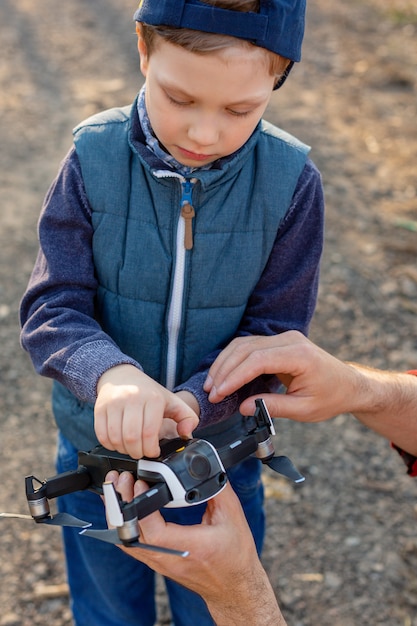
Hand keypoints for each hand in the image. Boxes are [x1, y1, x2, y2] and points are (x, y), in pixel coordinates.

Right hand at [94, 365, 198, 458]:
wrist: (121, 375)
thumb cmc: (148, 393)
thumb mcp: (172, 401)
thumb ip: (187, 418)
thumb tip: (186, 434)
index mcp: (153, 398)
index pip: (150, 432)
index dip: (151, 449)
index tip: (154, 452)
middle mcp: (132, 398)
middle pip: (132, 437)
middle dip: (138, 452)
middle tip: (142, 452)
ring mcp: (114, 403)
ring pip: (116, 438)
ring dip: (123, 450)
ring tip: (130, 447)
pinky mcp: (100, 408)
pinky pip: (102, 435)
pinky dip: (110, 445)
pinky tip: (118, 442)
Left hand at [105, 470, 283, 624]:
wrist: (234, 589)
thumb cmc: (236, 556)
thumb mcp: (233, 517)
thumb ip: (217, 489)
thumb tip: (207, 466)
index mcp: (191, 547)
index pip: (155, 531)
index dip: (141, 506)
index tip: (139, 483)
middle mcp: (171, 559)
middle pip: (132, 534)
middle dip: (122, 503)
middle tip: (123, 478)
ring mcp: (161, 563)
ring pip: (126, 541)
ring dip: (118, 514)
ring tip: (117, 488)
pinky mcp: (157, 563)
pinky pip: (131, 545)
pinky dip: (123, 526)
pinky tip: (123, 508)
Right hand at [203, 331, 359, 420]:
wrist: (348, 384)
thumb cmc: (331, 397)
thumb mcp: (304, 409)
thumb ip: (273, 408)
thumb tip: (243, 408)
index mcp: (299, 355)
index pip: (258, 360)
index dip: (234, 376)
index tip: (218, 393)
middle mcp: (290, 340)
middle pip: (246, 348)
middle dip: (224, 370)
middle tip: (211, 392)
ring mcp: (284, 337)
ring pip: (244, 344)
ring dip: (225, 363)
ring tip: (212, 385)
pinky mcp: (279, 341)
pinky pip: (250, 346)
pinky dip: (233, 360)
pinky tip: (223, 375)